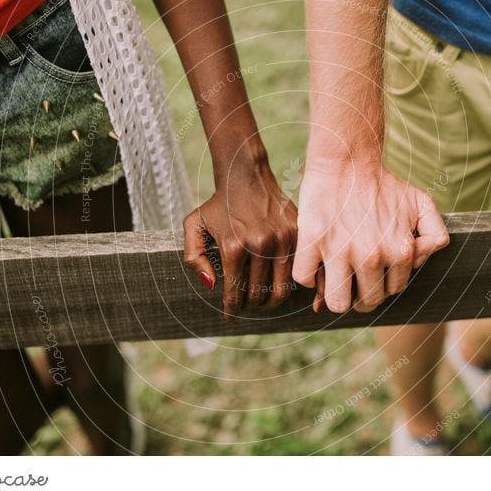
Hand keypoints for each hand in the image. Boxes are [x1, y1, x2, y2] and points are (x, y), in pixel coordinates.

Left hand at [183, 157, 297, 318]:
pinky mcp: (297, 234)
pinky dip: (291, 286)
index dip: (231, 309)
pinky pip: (297, 271)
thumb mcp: (193, 226)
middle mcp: (260, 244)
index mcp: (234, 246)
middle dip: (249, 306)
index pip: (234, 292)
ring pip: (281, 289)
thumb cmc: (217, 204)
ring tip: (262, 300)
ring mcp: (282, 239)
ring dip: (270, 301)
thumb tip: (212, 286)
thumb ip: (194, 258)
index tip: (229, 315)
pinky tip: (283, 289)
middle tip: (245, 305)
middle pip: (258, 295)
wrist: (246, 176)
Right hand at [292, 160, 448, 312]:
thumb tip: (420, 258)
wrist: (348, 160)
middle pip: (367, 302)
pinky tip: (315, 261)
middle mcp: (372, 256)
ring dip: (335, 293)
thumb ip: (435, 234)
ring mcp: (340, 251)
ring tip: (335, 277)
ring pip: (337, 302)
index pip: (391, 291)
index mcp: (399, 252)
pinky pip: (306, 279)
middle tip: (354, 275)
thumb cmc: (383, 184)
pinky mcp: (312, 241)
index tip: (372, 270)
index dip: (381, 282)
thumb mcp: (421, 204)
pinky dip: (308, 275)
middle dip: (361, 292)